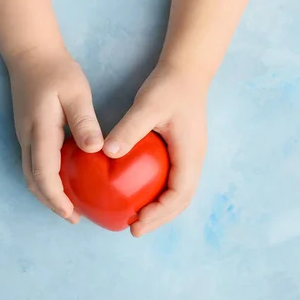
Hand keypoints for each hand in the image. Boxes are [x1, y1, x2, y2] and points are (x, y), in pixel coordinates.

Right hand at [9, 48, 103, 222]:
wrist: (30, 54)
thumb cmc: (56, 72)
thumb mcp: (76, 92)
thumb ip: (84, 121)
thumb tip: (94, 150)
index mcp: (40, 131)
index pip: (44, 174)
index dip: (56, 198)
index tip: (71, 214)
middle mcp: (27, 138)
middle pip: (33, 181)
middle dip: (51, 203)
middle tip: (73, 218)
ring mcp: (24, 136)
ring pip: (30, 174)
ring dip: (47, 193)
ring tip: (68, 206)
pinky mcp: (27, 133)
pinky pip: (33, 164)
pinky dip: (45, 180)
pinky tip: (63, 181)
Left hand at [103, 61, 208, 236]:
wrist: (186, 70)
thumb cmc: (169, 87)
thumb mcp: (147, 106)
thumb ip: (129, 129)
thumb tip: (106, 152)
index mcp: (190, 154)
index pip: (179, 195)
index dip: (160, 214)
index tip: (137, 223)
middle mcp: (193, 160)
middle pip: (180, 201)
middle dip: (159, 218)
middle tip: (133, 229)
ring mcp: (188, 157)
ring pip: (177, 193)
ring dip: (159, 209)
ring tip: (135, 218)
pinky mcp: (180, 151)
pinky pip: (170, 180)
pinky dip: (157, 194)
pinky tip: (136, 194)